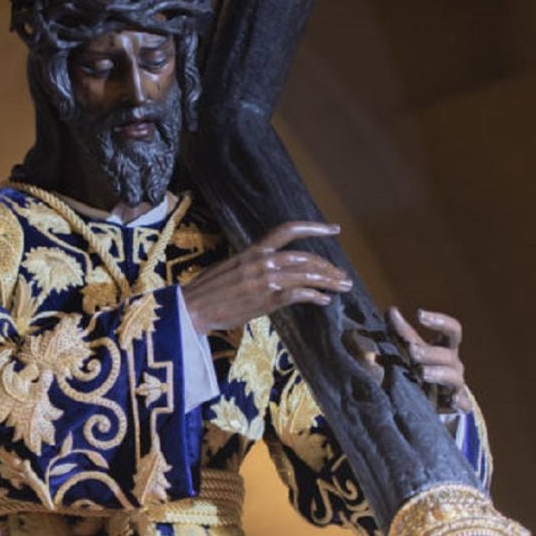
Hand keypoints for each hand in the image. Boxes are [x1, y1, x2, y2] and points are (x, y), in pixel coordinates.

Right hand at [182, 221, 351, 334]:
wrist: (193, 307)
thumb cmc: (208, 290)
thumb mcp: (230, 267)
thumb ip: (252, 264)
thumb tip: (269, 265)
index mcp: (252, 251)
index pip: (287, 230)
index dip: (314, 228)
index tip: (334, 229)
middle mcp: (261, 261)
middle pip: (305, 257)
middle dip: (328, 266)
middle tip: (343, 275)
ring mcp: (265, 280)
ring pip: (307, 275)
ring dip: (329, 281)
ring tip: (343, 286)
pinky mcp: (266, 300)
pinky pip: (298, 294)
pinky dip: (315, 297)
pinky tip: (324, 300)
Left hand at [388, 307, 472, 412]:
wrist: (431, 401)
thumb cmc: (420, 367)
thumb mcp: (413, 348)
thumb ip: (402, 332)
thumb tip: (391, 310)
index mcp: (444, 347)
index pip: (452, 329)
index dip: (439, 321)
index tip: (419, 314)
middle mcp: (453, 364)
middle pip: (448, 354)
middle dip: (430, 352)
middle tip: (411, 350)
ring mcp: (456, 385)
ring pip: (454, 377)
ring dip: (438, 373)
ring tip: (422, 373)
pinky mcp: (456, 405)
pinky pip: (463, 403)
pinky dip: (459, 401)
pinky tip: (452, 400)